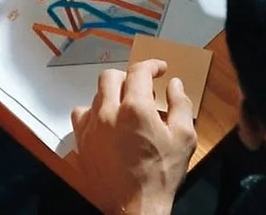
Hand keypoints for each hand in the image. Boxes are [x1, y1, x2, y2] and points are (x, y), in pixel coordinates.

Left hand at [68, 63, 195, 214]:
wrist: (134, 207)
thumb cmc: (160, 176)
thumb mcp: (184, 139)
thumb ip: (181, 106)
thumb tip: (174, 85)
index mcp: (136, 108)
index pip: (139, 71)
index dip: (152, 66)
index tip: (159, 69)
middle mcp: (109, 112)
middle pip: (111, 76)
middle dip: (129, 77)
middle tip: (142, 87)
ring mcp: (92, 127)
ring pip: (96, 94)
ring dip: (112, 93)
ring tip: (125, 106)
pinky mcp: (82, 141)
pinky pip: (81, 114)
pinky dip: (93, 112)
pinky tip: (105, 121)